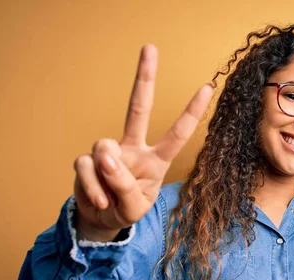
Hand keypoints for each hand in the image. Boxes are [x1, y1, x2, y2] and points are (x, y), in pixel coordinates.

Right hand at [73, 44, 212, 232]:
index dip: (191, 112)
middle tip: (149, 47)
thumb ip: (124, 185)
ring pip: (103, 148)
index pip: (177, 134)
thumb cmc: (126, 209)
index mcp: (156, 160)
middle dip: (144, 78)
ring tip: (107, 198)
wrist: (101, 218)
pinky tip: (98, 199)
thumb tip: (105, 157)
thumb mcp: (133, 207)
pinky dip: (91, 186)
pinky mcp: (86, 159)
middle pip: (139, 108)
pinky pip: (86, 166)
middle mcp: (134, 148)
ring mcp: (110, 152)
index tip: (207, 87)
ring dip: (105, 177)